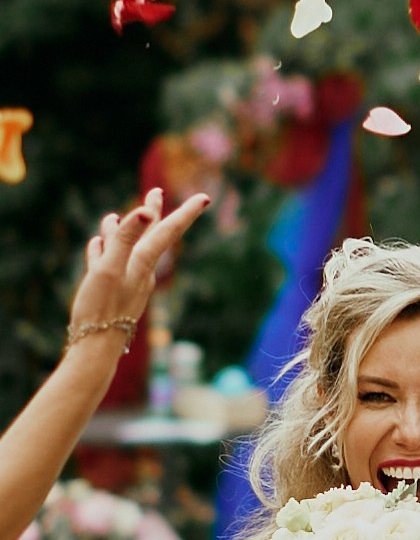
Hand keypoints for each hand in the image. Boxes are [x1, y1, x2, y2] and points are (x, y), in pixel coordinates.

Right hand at [68, 187, 208, 335]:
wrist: (95, 348)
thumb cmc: (102, 308)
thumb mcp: (110, 269)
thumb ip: (126, 239)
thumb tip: (145, 212)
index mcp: (143, 263)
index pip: (168, 231)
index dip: (185, 213)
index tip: (204, 198)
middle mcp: (140, 272)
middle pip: (149, 236)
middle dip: (152, 212)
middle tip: (156, 191)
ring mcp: (127, 282)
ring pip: (125, 249)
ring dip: (121, 231)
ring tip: (112, 216)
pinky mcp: (112, 292)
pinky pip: (109, 264)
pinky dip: (104, 250)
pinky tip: (96, 245)